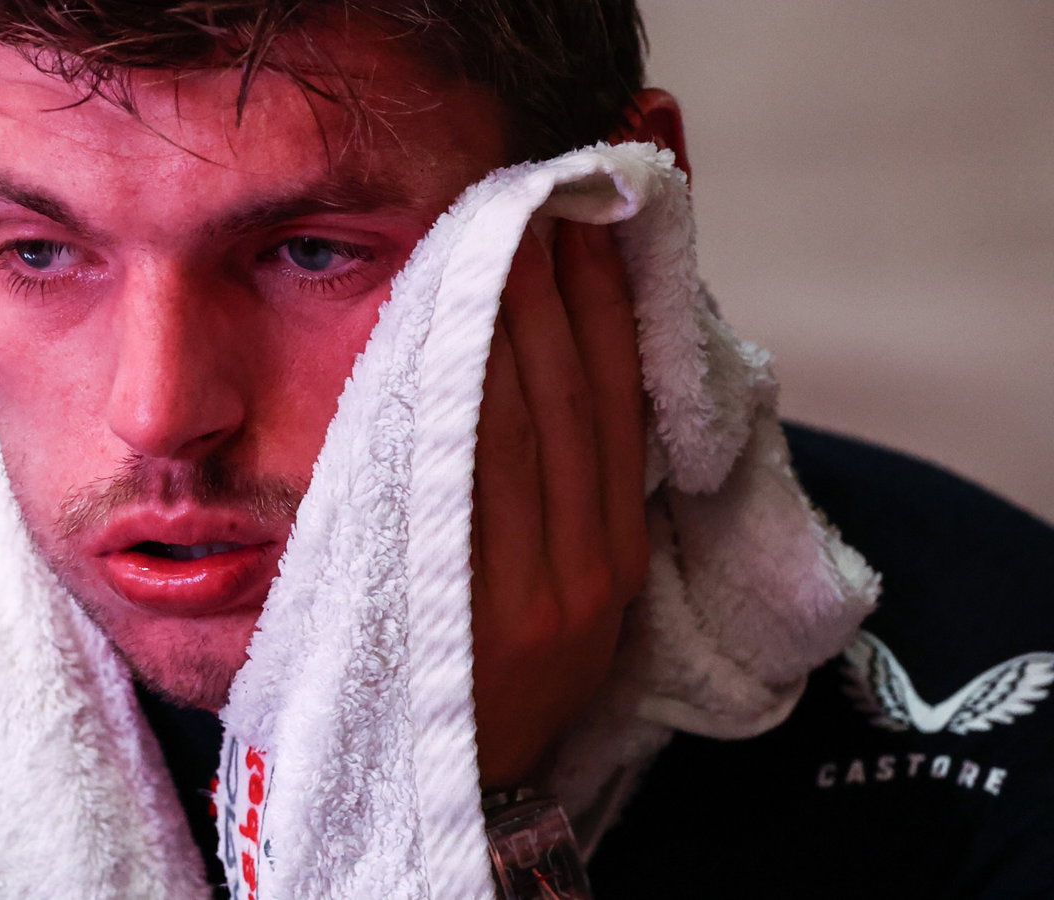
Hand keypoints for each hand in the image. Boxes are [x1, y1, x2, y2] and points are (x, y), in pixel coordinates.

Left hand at [469, 219, 649, 789]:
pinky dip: (461, 400)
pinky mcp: (478, 609)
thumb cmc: (507, 680)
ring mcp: (534, 589)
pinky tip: (442, 336)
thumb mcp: (569, 599)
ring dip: (504, 325)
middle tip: (528, 203)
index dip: (605, 311)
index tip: (585, 226)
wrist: (467, 788)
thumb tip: (551, 387)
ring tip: (486, 241)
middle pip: (572, 403)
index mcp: (618, 557)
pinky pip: (471, 482)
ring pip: (522, 428)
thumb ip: (566, 507)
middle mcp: (589, 568)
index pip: (616, 408)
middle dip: (551, 295)